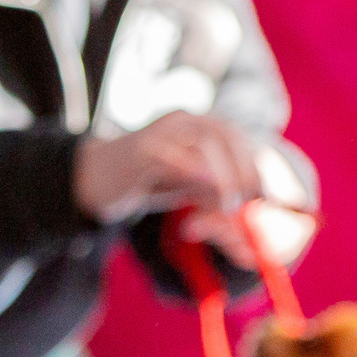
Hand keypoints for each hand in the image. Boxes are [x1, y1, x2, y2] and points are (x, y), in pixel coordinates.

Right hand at [75, 112, 266, 235]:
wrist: (93, 179)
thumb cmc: (145, 182)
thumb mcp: (188, 189)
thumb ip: (217, 202)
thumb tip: (251, 236)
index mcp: (196, 123)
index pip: (236, 136)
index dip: (255, 165)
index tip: (263, 197)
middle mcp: (182, 120)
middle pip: (225, 136)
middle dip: (243, 171)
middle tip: (245, 204)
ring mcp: (161, 132)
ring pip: (206, 145)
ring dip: (223, 179)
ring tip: (223, 207)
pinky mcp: (142, 151)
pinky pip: (176, 159)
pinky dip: (197, 175)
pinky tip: (206, 194)